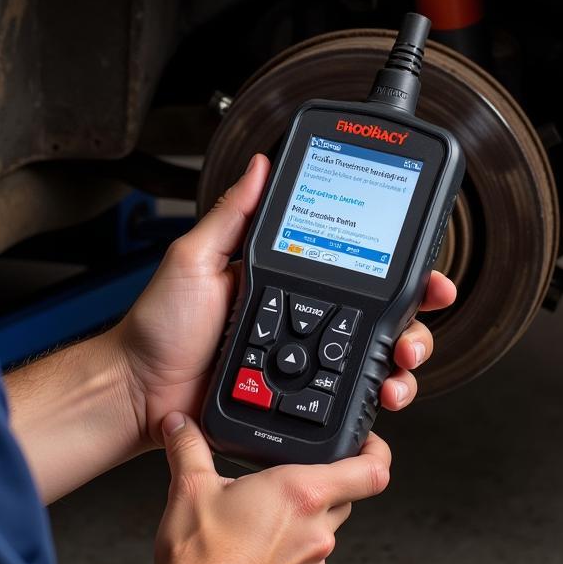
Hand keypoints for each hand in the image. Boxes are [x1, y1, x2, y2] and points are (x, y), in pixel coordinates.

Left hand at [117, 154, 457, 447]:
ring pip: (372, 355)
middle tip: (422, 314)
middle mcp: (300, 315)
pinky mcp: (298, 399)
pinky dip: (375, 395)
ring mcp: (302, 359)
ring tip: (403, 359)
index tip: (420, 263)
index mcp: (282, 275)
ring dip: (403, 354)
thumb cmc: (160, 326)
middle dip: (412, 314)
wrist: (140, 393)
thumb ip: (232, 214)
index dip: (391, 262)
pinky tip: (384, 392)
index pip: (349, 261)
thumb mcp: (194, 257)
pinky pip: (346, 396)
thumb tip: (259, 164)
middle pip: (376, 312)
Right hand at [151, 413, 390, 563]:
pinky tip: (257, 545)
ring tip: (263, 512)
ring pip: (324, 529)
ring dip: (303, 517)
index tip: (369, 440)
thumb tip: (180, 424)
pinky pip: (308, 560)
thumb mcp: (190, 489)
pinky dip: (290, 548)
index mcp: (301, 494)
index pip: (372, 471)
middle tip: (294, 471)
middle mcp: (317, 531)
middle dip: (325, 480)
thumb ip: (189, 446)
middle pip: (346, 496)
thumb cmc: (200, 563)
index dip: (377, 450)